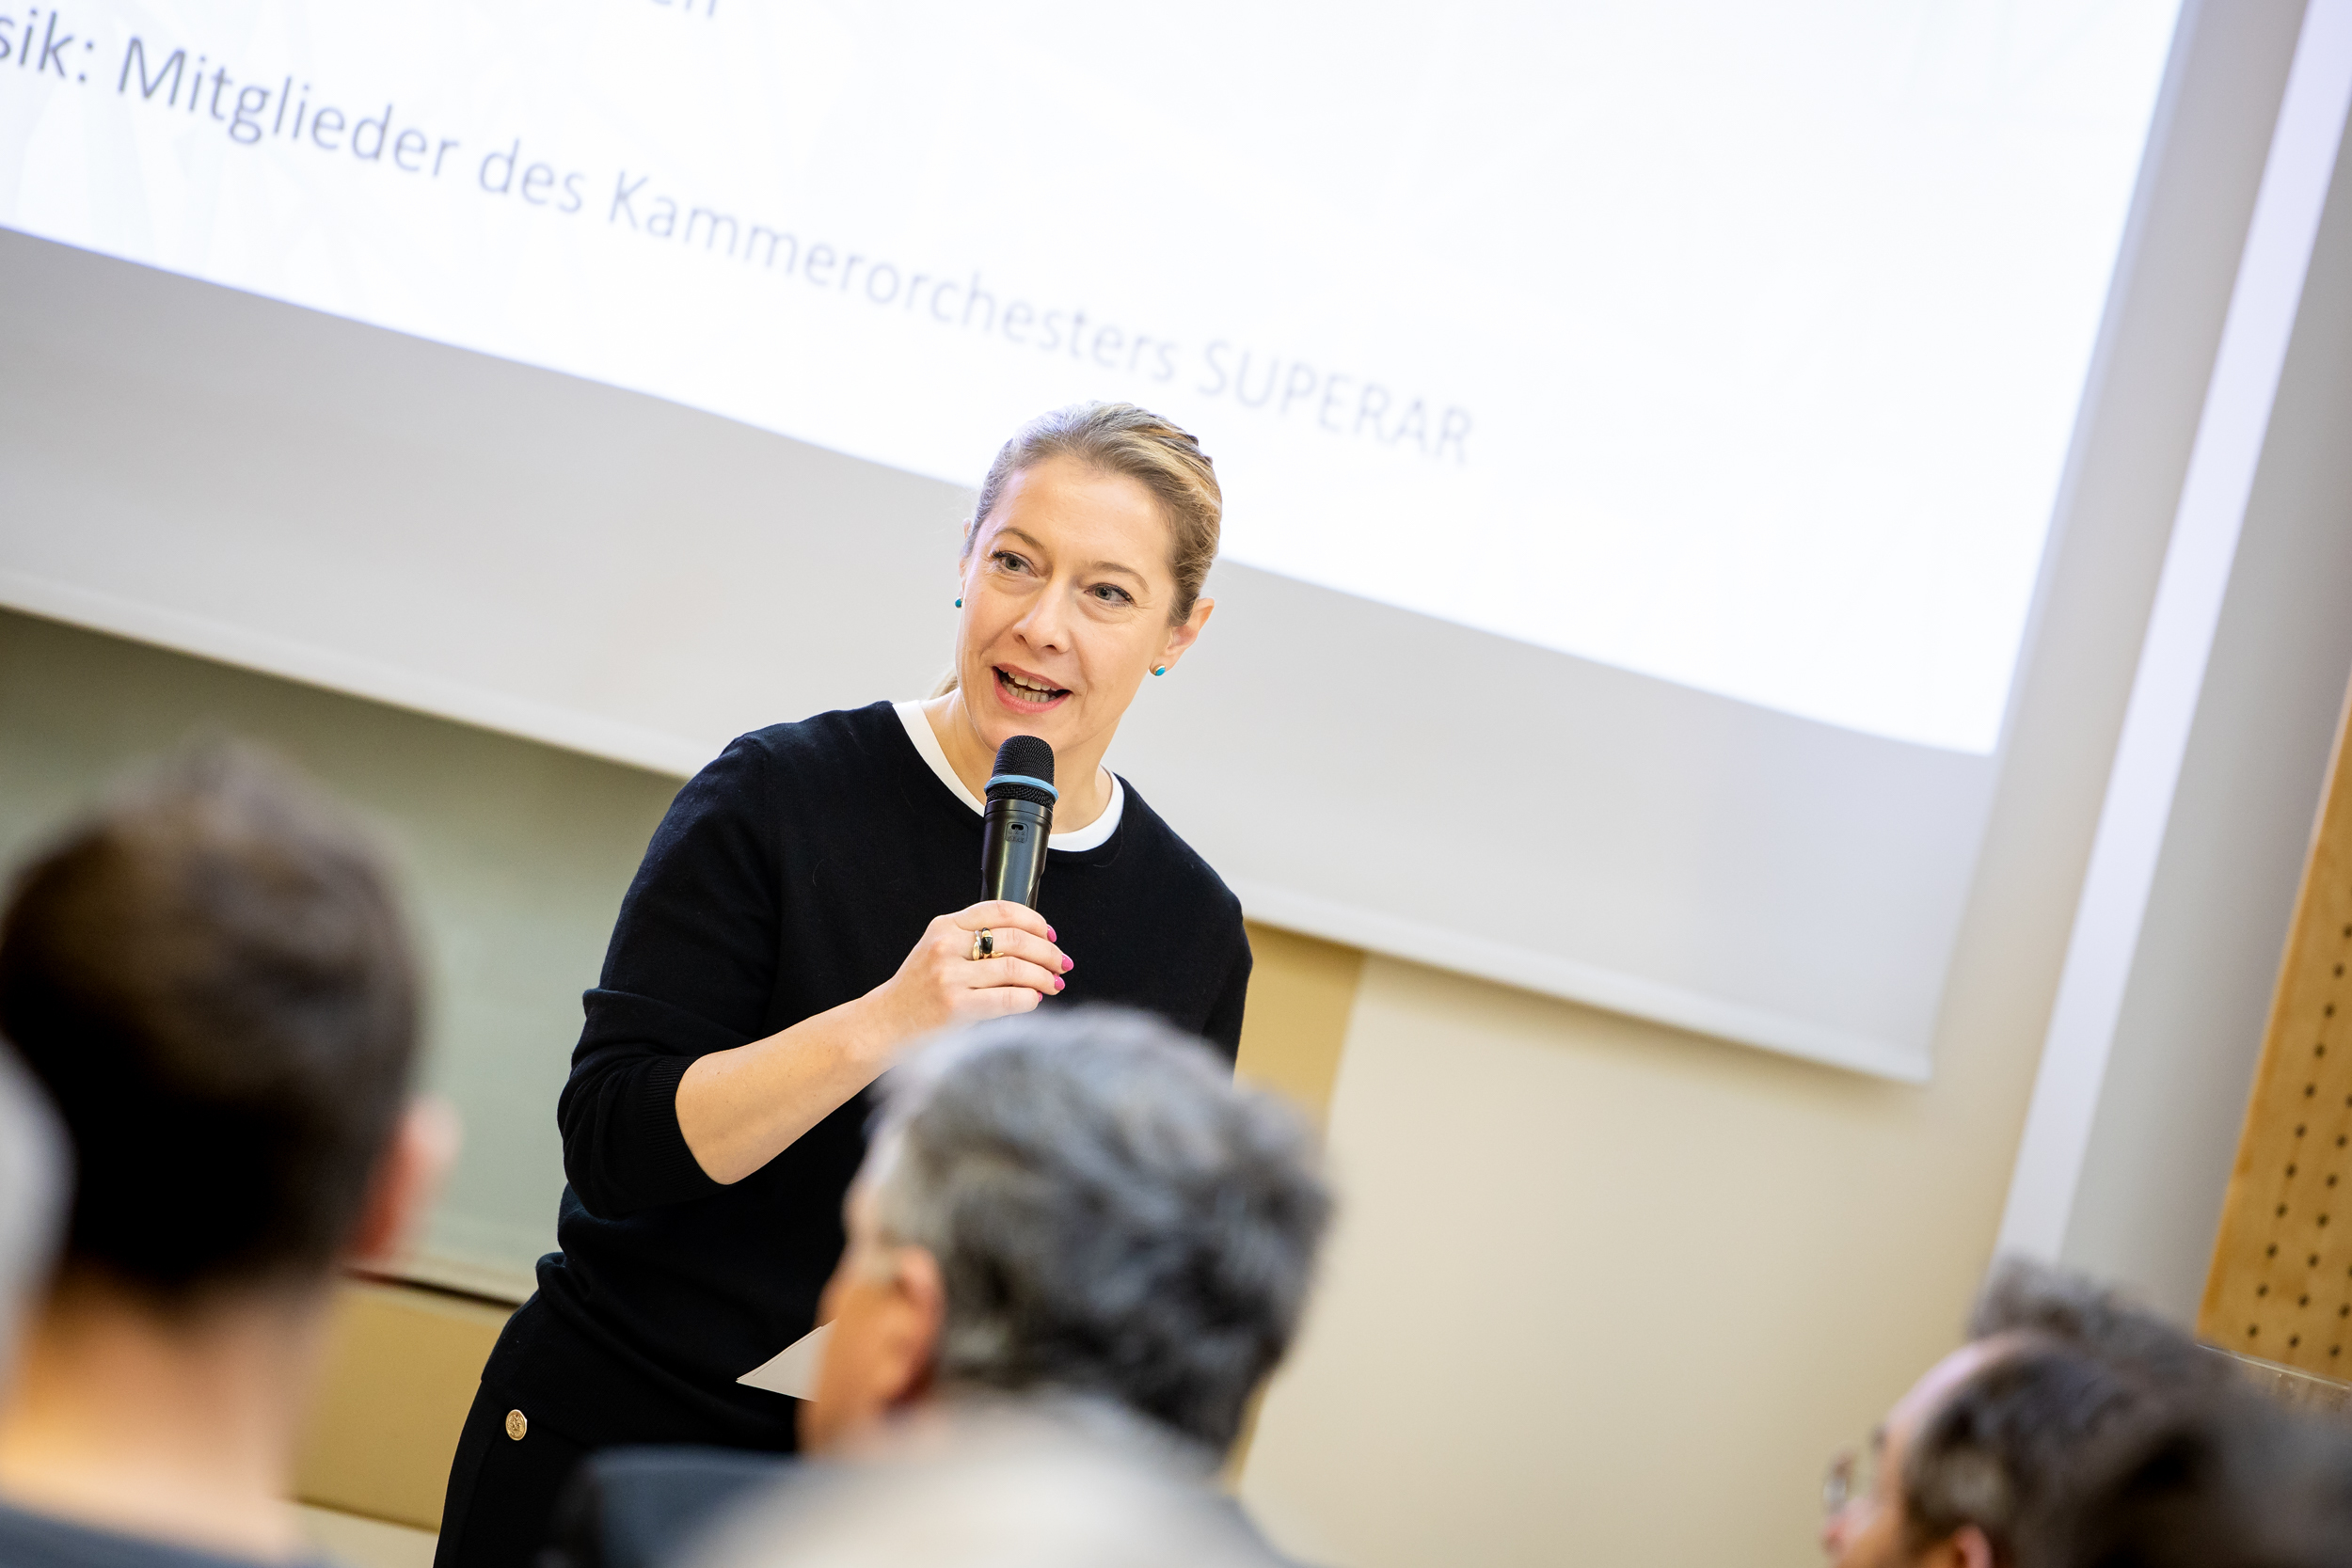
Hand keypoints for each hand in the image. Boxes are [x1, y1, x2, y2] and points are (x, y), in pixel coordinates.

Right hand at [863, 900, 1069, 1041]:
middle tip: (1061, 963)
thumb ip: (976, 940)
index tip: (1051, 934)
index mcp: (945, 926)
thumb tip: (1035, 943)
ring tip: (1053, 984)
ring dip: (1044, 977)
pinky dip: (1030, 999)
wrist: (886, 1022)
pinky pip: (1009, 999)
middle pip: (1016, 939)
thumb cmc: (920, 990)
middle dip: (1048, 952)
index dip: (1035, 920)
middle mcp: (947, 946)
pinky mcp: (956, 1006)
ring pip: (1017, 969)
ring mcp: (950, 976)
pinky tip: (1034, 1001)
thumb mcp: (940, 950)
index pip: (1002, 910)